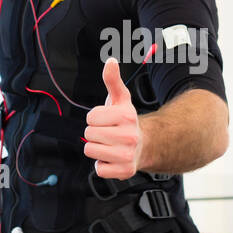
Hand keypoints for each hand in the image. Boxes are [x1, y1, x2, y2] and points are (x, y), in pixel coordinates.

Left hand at [84, 57, 141, 178]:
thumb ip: (112, 80)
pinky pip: (99, 169)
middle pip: (88, 135)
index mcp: (127, 117)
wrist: (144, 145)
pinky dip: (103, 165)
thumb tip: (110, 62)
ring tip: (110, 145)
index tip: (107, 120)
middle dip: (95, 133)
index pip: (90, 118)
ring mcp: (127, 155)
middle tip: (108, 134)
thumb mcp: (120, 99)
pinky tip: (112, 158)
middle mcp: (130, 137)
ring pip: (90, 151)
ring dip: (97, 149)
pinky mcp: (124, 171)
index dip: (95, 118)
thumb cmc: (125, 121)